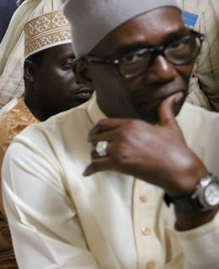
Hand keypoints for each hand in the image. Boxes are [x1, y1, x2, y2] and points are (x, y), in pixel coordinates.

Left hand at [83, 93, 206, 196]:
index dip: (96, 130)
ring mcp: (119, 148)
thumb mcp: (170, 125)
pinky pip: (96, 165)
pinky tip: (87, 172)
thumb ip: (165, 110)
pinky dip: (90, 169)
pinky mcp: (119, 163)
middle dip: (94, 143)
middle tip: (95, 149)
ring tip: (97, 161)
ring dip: (94, 157)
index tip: (94, 135)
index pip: (104, 123)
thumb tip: (173, 95)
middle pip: (96, 137)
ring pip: (95, 151)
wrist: (180, 169)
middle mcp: (123, 133)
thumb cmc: (176, 149)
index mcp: (132, 123)